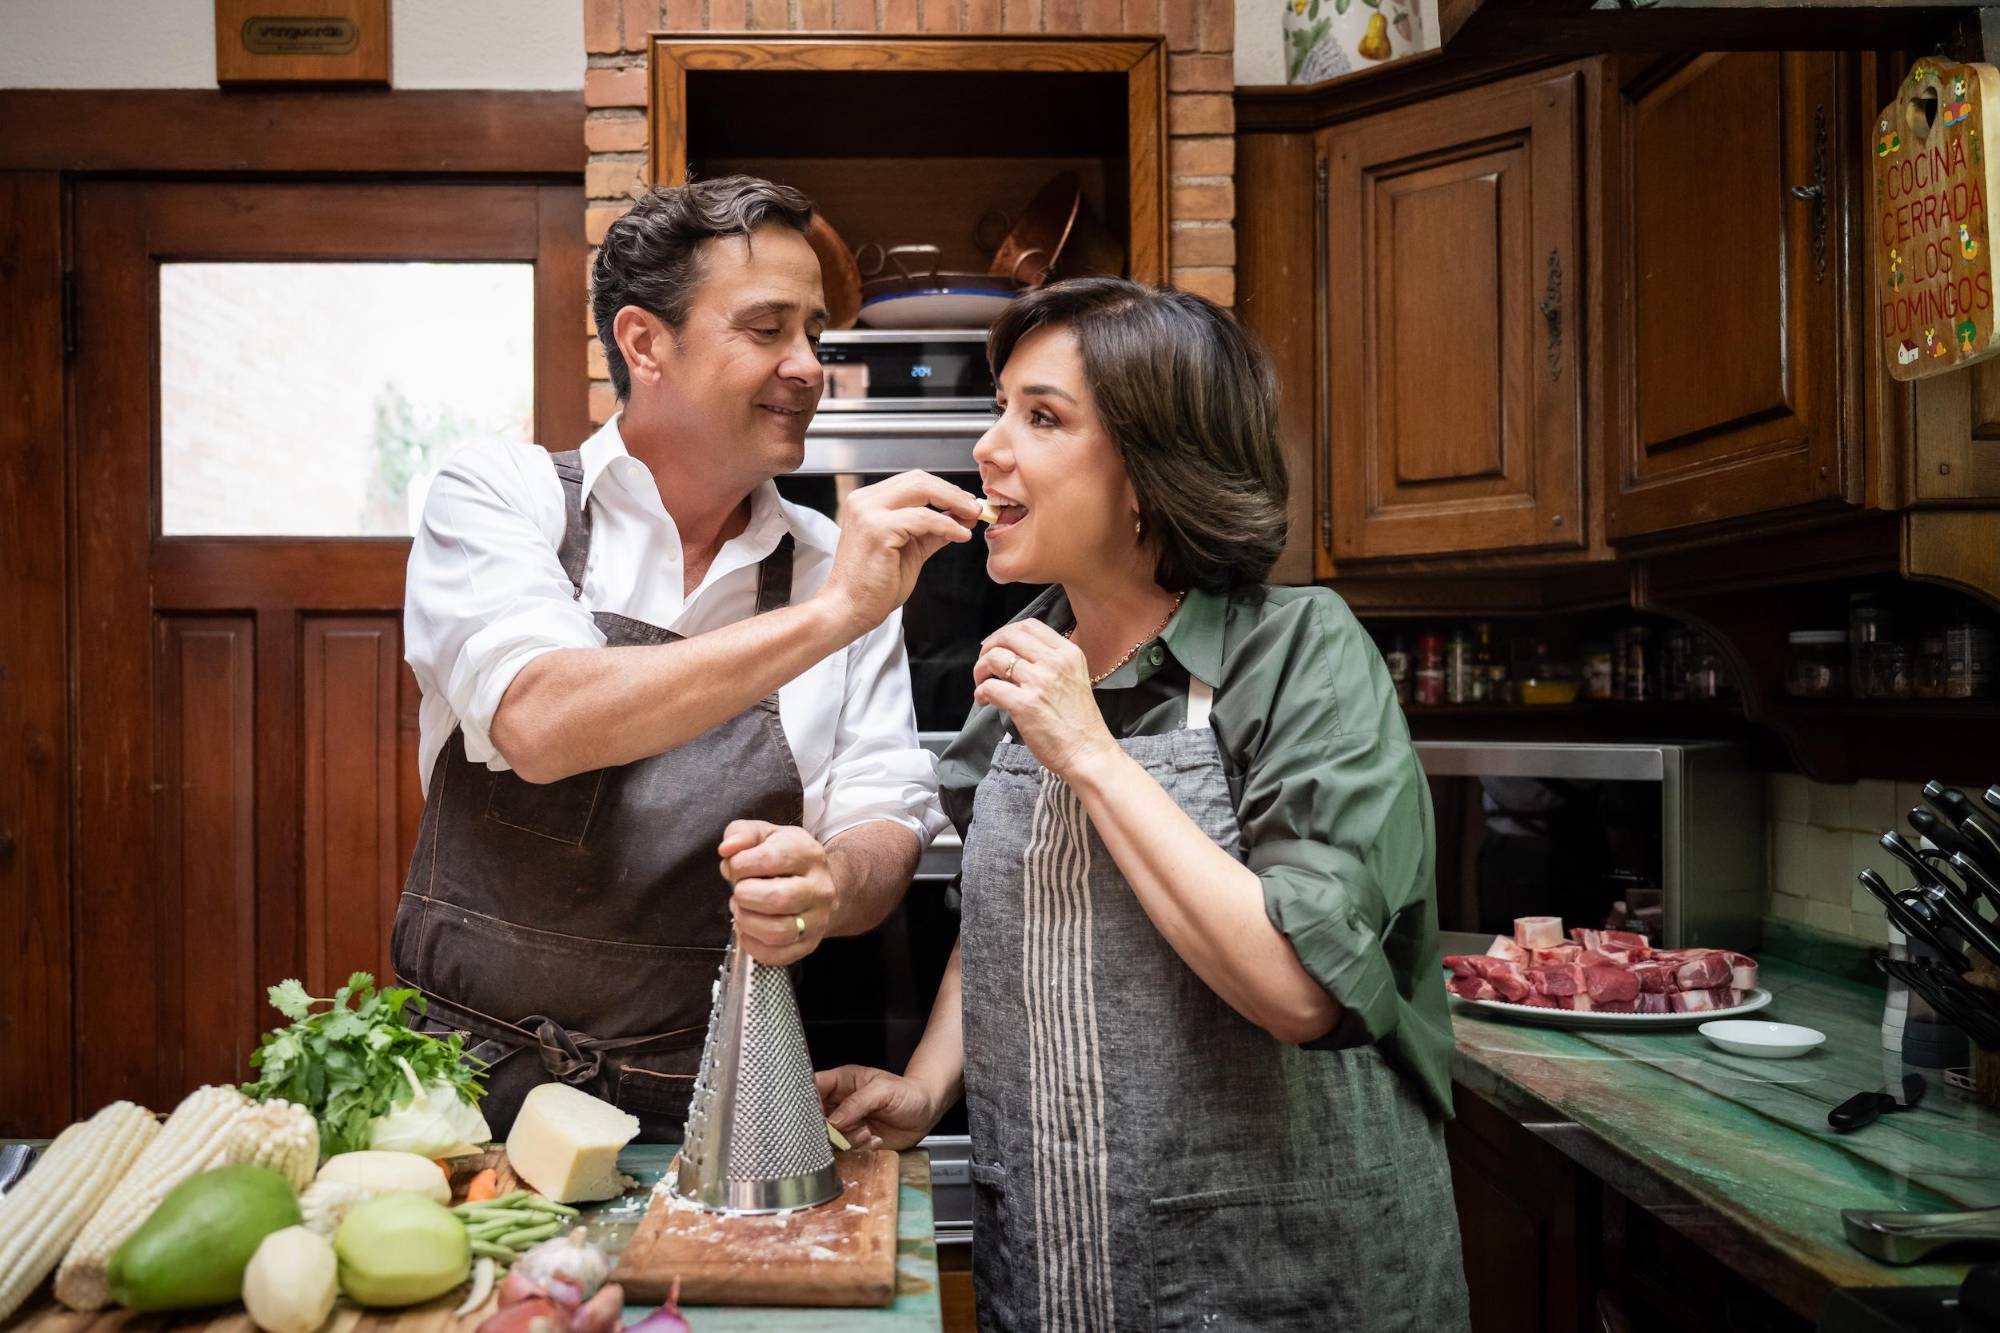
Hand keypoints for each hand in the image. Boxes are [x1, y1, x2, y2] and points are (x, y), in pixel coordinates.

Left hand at [719, 821, 837, 965]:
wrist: (819, 884)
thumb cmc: (786, 858)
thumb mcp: (765, 835)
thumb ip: (741, 833)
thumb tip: (727, 850)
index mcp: (808, 854)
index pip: (770, 860)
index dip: (741, 865)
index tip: (736, 867)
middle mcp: (819, 888)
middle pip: (776, 898)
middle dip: (744, 896)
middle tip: (740, 891)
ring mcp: (818, 919)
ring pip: (778, 931)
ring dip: (747, 922)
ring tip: (742, 910)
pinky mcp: (809, 944)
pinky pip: (777, 955)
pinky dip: (753, 945)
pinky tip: (748, 930)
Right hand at [815, 472, 978, 637]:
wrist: (849, 609)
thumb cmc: (875, 585)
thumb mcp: (911, 550)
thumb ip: (932, 531)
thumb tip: (962, 518)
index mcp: (868, 502)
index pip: (912, 481)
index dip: (943, 489)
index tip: (966, 503)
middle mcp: (864, 501)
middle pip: (919, 480)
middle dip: (952, 492)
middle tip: (975, 507)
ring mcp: (869, 513)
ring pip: (923, 491)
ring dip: (954, 503)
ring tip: (973, 517)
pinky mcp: (878, 530)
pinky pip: (924, 519)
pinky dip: (948, 525)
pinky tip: (960, 536)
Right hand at [815, 1065, 938, 1150]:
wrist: (924, 1112)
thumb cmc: (906, 1093)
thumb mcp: (883, 1090)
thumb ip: (857, 1102)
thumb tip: (833, 1121)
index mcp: (842, 1083)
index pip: (813, 1086)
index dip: (806, 1098)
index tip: (812, 1112)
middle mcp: (840, 1104)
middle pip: (815, 1117)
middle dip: (828, 1126)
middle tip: (846, 1127)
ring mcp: (846, 1124)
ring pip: (829, 1137)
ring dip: (848, 1139)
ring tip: (867, 1131)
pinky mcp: (855, 1142)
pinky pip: (846, 1151)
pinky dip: (859, 1148)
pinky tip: (874, 1139)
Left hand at [972, 620, 1118, 779]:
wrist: (1088, 752)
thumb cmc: (1079, 722)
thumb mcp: (1075, 678)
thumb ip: (1051, 663)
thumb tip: (1016, 656)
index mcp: (1068, 653)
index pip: (1029, 625)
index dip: (1006, 633)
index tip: (997, 647)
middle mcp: (1054, 662)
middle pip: (1008, 636)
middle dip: (988, 647)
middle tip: (984, 664)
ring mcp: (1039, 682)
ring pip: (995, 658)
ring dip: (980, 670)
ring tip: (982, 684)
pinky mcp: (1025, 704)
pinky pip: (990, 687)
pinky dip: (981, 692)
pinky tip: (985, 700)